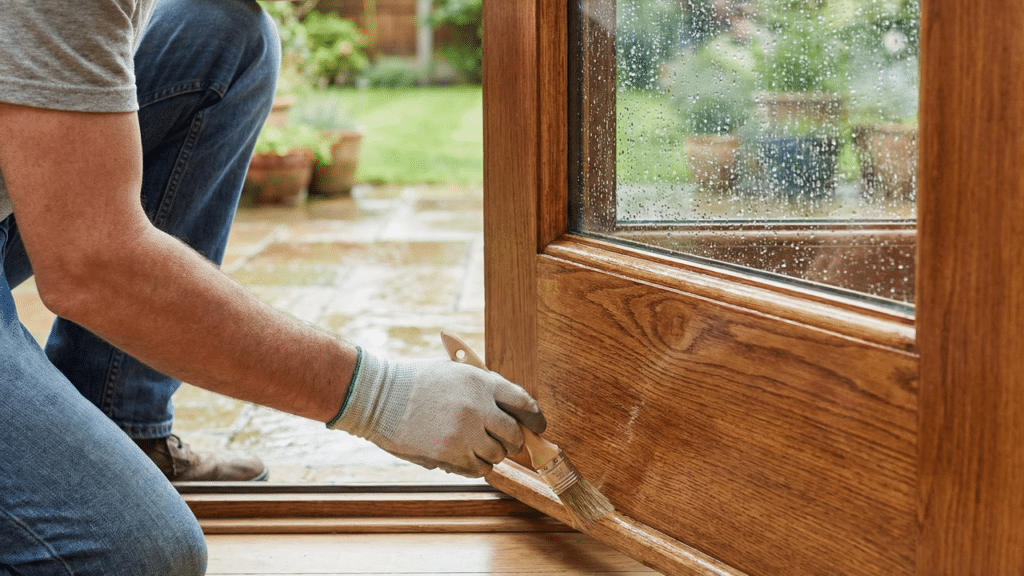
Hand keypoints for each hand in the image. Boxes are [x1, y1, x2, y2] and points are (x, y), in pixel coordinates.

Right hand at [328, 348, 545, 476]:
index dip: (535, 418)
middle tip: (505, 443)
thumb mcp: (453, 372)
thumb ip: (482, 388)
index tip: (537, 427)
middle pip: (514, 434)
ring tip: (476, 448)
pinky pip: (477, 468)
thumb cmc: (414, 382)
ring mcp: (466, 431)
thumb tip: (509, 412)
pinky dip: (474, 466)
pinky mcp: (450, 452)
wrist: (379, 396)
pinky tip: (463, 457)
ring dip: (491, 455)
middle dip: (513, 441)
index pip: (524, 403)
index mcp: (482, 381)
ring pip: (497, 455)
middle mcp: (479, 406)